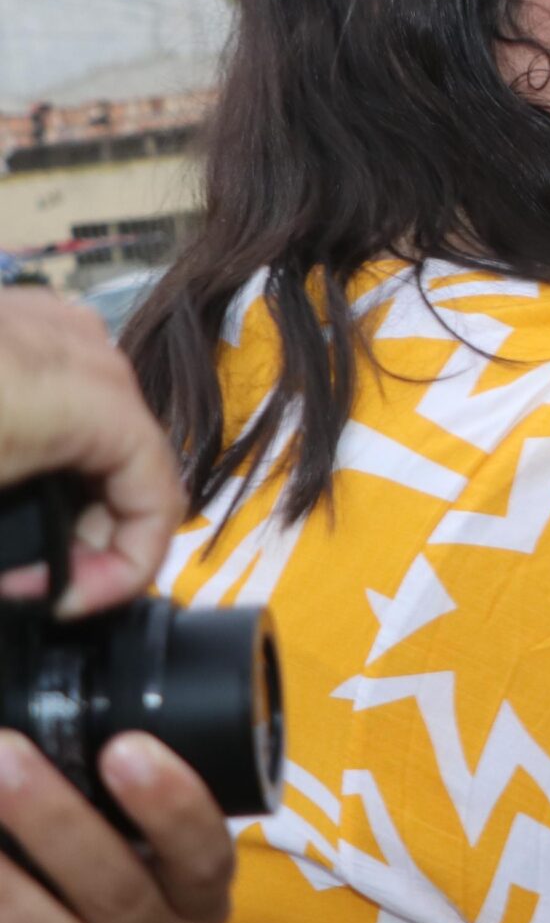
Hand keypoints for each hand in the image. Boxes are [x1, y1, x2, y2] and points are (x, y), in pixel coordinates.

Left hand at [0, 293, 184, 616]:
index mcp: (98, 398)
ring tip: (24, 534)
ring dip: (76, 492)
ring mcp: (54, 325)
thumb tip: (52, 591)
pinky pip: (66, 388)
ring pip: (104, 427)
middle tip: (43, 579)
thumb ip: (34, 551)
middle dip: (95, 536)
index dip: (124, 573)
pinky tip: (16, 472)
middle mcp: (92, 352)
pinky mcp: (20, 318)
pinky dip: (55, 442)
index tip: (71, 604)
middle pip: (134, 463)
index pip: (161, 502)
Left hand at [0, 732, 232, 922]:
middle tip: (5, 760)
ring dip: (9, 900)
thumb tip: (31, 743)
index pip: (205, 858)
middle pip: (122, 898)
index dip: (174, 805)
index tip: (125, 746)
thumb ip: (101, 823)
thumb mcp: (116, 874)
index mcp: (193, 908)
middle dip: (61, 824)